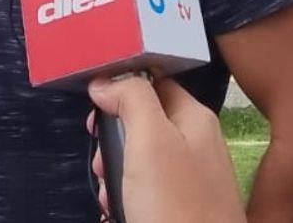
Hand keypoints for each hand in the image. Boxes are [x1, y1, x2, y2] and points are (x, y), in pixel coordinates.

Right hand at [87, 76, 244, 222]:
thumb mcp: (150, 140)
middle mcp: (196, 143)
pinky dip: (128, 197)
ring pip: (140, 160)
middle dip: (114, 140)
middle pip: (143, 123)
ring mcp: (191, 179)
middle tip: (102, 161)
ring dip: (116, 173)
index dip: (121, 90)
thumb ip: (131, 98)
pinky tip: (119, 210)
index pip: (153, 82)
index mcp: (194, 118)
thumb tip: (106, 81)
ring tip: (109, 193)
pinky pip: (147, 190)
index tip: (96, 111)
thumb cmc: (175, 204)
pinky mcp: (182, 207)